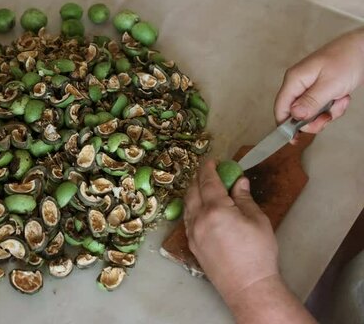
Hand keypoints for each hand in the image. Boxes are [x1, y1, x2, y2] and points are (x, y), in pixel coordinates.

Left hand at [184, 160, 277, 300]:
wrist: (247, 286)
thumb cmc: (258, 253)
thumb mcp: (257, 220)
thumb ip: (244, 198)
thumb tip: (239, 181)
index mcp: (216, 209)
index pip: (208, 181)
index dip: (208, 168)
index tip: (211, 160)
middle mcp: (199, 219)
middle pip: (193, 191)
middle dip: (198, 178)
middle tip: (207, 171)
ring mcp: (192, 232)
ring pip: (187, 205)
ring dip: (193, 192)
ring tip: (203, 186)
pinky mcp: (192, 244)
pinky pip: (187, 219)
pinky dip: (191, 207)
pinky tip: (199, 207)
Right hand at [274, 28, 363, 132]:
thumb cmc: (348, 58)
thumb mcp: (330, 84)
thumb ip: (311, 102)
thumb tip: (294, 116)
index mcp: (295, 79)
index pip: (281, 107)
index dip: (285, 125)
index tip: (294, 139)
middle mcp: (299, 83)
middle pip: (295, 113)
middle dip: (313, 120)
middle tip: (327, 118)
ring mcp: (310, 86)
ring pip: (311, 112)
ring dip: (327, 113)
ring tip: (340, 101)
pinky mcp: (321, 89)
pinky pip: (322, 107)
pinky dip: (334, 107)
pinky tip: (342, 97)